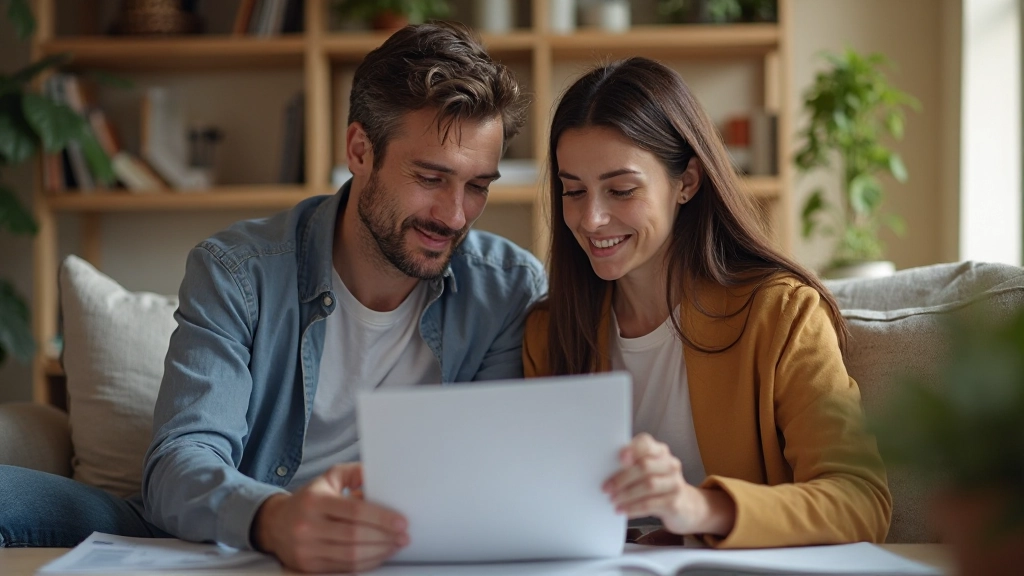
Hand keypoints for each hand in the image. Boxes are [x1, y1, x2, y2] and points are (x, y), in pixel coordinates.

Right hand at [253, 463, 407, 572]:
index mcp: (315, 501)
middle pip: (354, 536)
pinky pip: (343, 567)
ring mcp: (307, 549)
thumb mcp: (329, 478)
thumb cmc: (309, 499)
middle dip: (384, 538)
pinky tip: (378, 555)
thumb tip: (380, 476)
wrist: (275, 523)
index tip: (401, 522)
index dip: (381, 518)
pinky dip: (365, 563)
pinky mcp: (308, 566)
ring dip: (378, 552)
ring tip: (394, 546)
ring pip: (350, 556)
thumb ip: (356, 473)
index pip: (354, 511)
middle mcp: (308, 526)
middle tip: (403, 536)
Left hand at [603, 433, 734, 536]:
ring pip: (648, 485)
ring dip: (626, 494)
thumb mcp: (648, 471)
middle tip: (606, 488)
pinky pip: (650, 504)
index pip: (646, 443)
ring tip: (613, 500)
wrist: (685, 507)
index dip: (633, 449)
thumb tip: (606, 470)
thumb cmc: (659, 485)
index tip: (619, 458)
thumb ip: (632, 465)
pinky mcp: (675, 503)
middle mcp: (670, 464)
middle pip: (645, 466)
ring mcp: (675, 483)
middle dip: (622, 477)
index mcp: (660, 451)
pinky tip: (623, 510)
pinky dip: (633, 508)